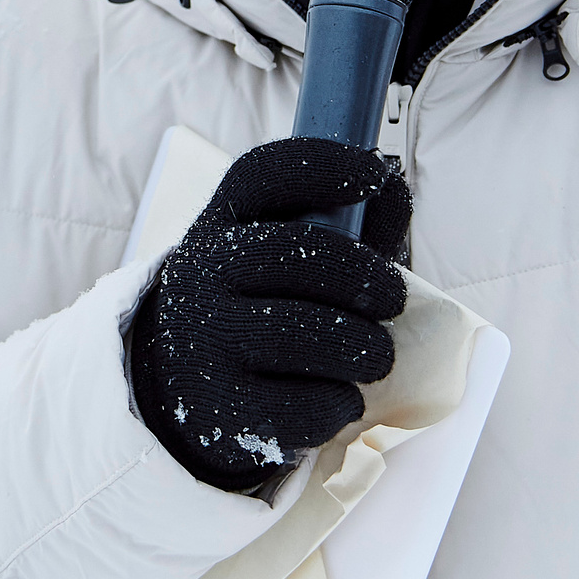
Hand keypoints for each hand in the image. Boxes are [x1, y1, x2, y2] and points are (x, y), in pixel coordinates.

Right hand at [127, 136, 411, 491]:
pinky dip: (340, 403)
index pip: (264, 174)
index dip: (326, 165)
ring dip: (363, 347)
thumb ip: (341, 224)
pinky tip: (342, 396)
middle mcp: (198, 275)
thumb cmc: (259, 307)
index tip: (375, 174)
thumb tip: (393, 191)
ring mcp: (202, 344)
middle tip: (394, 298)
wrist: (184, 391)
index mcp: (218, 225)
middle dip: (365, 276)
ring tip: (376, 355)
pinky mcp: (220, 412)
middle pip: (296, 253)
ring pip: (305, 336)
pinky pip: (303, 406)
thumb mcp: (277, 254)